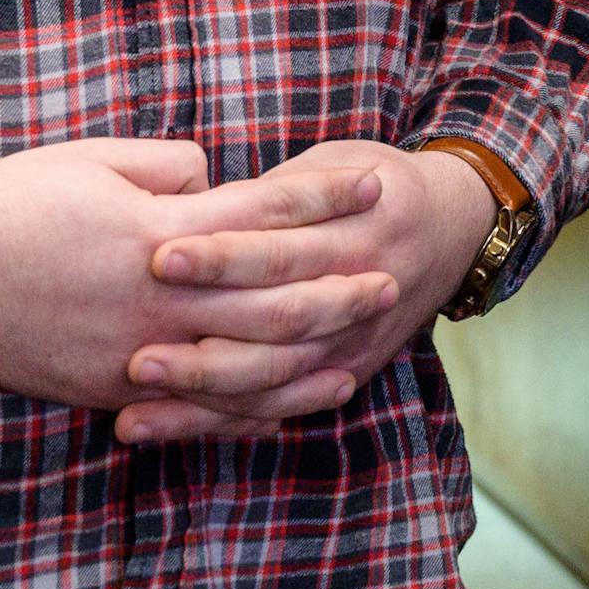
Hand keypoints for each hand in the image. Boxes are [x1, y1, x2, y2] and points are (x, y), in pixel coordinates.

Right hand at [0, 138, 394, 427]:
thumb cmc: (17, 199)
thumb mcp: (99, 157)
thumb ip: (173, 167)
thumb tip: (216, 179)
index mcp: (161, 230)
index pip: (265, 214)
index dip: (325, 200)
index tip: (373, 186)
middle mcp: (158, 297)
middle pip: (270, 298)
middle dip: (336, 288)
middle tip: (390, 277)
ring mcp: (135, 351)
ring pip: (242, 364)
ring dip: (307, 356)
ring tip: (358, 348)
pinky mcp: (111, 388)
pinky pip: (194, 406)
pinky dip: (247, 409)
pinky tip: (285, 406)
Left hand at [116, 139, 499, 444]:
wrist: (453, 227)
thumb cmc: (375, 181)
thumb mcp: (335, 163)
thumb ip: (275, 194)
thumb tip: (194, 207)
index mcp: (357, 226)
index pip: (280, 247)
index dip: (221, 254)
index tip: (159, 253)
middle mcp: (359, 288)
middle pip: (276, 319)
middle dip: (203, 333)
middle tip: (135, 345)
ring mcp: (352, 341)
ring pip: (276, 376)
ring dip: (203, 389)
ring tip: (135, 388)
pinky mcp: (344, 374)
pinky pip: (278, 407)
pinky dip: (219, 421)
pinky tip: (159, 425)